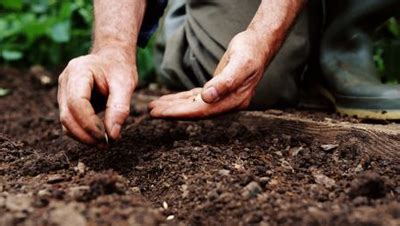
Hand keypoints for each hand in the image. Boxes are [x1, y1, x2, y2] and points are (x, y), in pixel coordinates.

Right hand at [58, 48, 136, 144]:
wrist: (111, 58)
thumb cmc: (119, 68)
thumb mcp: (126, 84)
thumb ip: (120, 108)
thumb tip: (113, 135)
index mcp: (78, 71)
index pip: (77, 103)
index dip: (89, 123)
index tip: (106, 136)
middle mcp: (65, 81)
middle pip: (67, 115)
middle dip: (85, 134)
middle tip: (105, 145)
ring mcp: (63, 91)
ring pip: (66, 122)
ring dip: (83, 136)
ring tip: (104, 143)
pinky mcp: (66, 101)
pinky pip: (70, 122)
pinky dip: (83, 132)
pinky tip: (100, 136)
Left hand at [149, 31, 269, 117]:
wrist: (259, 45)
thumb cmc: (250, 53)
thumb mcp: (240, 64)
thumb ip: (225, 82)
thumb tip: (207, 97)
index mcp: (233, 101)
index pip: (201, 111)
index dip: (179, 113)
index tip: (161, 113)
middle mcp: (227, 104)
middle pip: (195, 111)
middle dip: (172, 112)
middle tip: (151, 111)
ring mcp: (222, 98)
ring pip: (193, 105)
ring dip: (174, 106)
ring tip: (154, 106)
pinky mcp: (217, 90)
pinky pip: (196, 98)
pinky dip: (182, 99)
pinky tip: (170, 100)